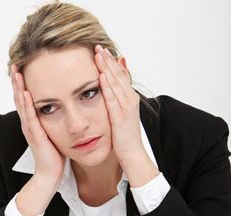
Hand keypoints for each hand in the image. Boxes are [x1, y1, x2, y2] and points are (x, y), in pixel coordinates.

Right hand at [10, 64, 65, 179]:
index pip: (25, 99)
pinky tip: (26, 93)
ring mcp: (30, 129)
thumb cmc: (53, 154)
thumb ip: (52, 120)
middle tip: (15, 63)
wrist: (50, 172)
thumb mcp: (53, 132)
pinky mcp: (36, 135)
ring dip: (18, 87)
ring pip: (22, 105)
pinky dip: (27, 105)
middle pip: (19, 98)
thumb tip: (59, 109)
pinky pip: (30, 118)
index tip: (22, 67)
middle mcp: (28, 123)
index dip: (22, 83)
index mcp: (33, 122)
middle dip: (17, 80)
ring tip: (16, 72)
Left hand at [93, 45, 144, 163]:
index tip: (102, 51)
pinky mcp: (120, 117)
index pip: (121, 75)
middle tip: (98, 46)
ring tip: (98, 54)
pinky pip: (112, 99)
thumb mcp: (121, 114)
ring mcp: (126, 108)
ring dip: (107, 68)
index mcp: (130, 98)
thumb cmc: (125, 136)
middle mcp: (130, 100)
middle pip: (118, 75)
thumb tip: (109, 87)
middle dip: (108, 60)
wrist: (132, 153)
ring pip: (116, 83)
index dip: (112, 62)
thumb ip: (117, 100)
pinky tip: (101, 76)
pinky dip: (107, 86)